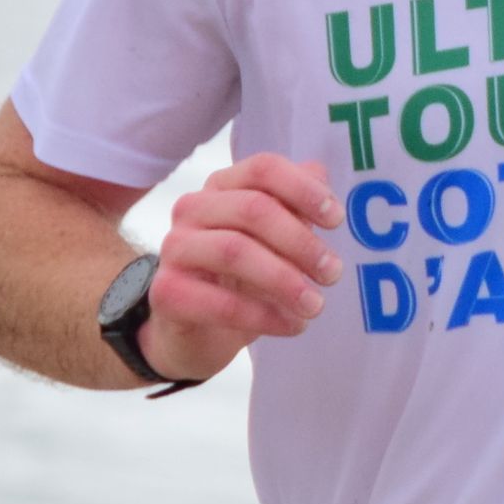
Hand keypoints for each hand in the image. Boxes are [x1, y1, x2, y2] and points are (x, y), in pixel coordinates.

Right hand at [143, 153, 343, 382]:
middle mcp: (193, 208)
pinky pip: (221, 303)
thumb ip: (295, 207)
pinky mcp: (167, 292)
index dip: (303, 189)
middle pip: (253, 208)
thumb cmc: (241, 279)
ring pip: (235, 251)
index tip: (336, 220)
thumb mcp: (275, 242)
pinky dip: (264, 316)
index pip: (263, 168)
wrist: (197, 334)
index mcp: (222, 187)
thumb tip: (320, 173)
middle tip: (333, 273)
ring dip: (285, 280)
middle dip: (301, 242)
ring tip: (316, 305)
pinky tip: (293, 326)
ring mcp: (175, 248)